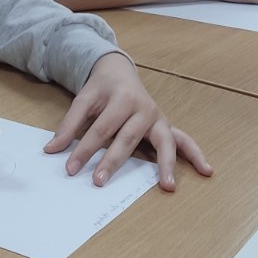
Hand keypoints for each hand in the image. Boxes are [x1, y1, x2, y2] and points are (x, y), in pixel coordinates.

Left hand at [44, 52, 211, 190]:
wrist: (119, 71)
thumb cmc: (102, 89)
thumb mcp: (83, 100)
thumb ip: (68, 125)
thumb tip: (51, 150)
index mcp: (122, 98)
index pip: (100, 129)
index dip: (84, 149)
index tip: (70, 168)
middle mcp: (144, 108)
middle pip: (128, 138)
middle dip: (113, 161)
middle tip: (99, 182)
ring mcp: (158, 118)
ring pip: (164, 142)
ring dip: (166, 165)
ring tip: (168, 186)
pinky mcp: (166, 126)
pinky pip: (184, 141)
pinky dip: (195, 155)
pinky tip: (206, 170)